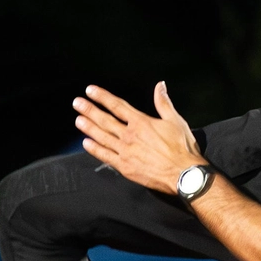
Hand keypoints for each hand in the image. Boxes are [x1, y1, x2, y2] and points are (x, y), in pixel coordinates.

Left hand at [74, 83, 206, 193]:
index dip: (102, 97)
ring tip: (78, 120)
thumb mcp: (176, 121)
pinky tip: (86, 143)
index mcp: (141, 122)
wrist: (184, 174)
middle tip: (77, 103)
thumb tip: (160, 85)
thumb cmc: (182, 148)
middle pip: (105, 120)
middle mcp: (129, 135)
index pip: (117, 106)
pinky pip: (105, 156)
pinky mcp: (125, 166)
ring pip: (102, 136)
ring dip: (88, 127)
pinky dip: (94, 149)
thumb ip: (164, 103)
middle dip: (89, 110)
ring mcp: (125, 151)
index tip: (90, 91)